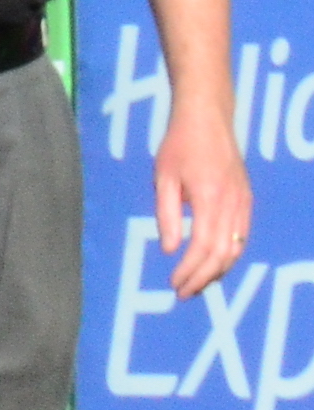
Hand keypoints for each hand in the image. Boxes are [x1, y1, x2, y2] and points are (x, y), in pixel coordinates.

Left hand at [154, 102, 251, 300]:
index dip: (189, 270)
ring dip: (217, 271)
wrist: (208, 116)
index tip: (173, 283)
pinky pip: (241, 235)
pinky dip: (228, 255)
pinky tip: (213, 263)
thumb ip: (166, 215)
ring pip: (236, 248)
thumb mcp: (164, 178)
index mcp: (210, 198)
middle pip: (222, 254)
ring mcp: (243, 201)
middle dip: (202, 278)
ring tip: (196, 284)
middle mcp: (232, 203)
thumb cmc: (180, 144)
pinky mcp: (246, 198)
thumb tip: (169, 250)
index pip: (202, 247)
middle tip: (183, 293)